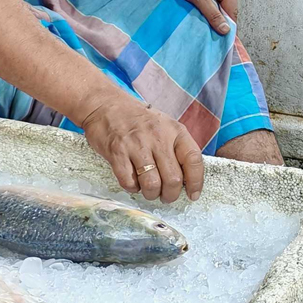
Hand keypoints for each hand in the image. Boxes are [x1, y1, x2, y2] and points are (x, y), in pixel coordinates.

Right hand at [78, 94, 203, 201]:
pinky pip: (128, 182)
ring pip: (152, 184)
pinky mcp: (117, 152)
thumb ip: (177, 149)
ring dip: (151, 194)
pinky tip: (133, 182)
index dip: (196, 182)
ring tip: (149, 191)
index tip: (193, 195)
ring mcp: (137, 145)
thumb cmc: (139, 120)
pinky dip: (132, 188)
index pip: (194, 160)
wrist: (106, 105)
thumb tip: (187, 180)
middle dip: (170, 194)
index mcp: (175, 131)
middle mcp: (158, 137)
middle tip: (165, 196)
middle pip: (173, 178)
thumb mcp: (166, 126)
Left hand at [151, 0, 236, 35]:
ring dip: (212, 9)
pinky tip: (199, 6)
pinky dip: (207, 1)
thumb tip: (226, 29)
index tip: (224, 37)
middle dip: (219, 16)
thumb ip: (213, 15)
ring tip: (204, 19)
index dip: (228, 23)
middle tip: (212, 30)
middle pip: (226, 3)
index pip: (232, 9)